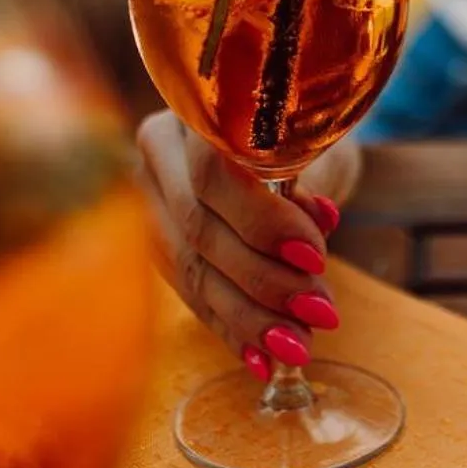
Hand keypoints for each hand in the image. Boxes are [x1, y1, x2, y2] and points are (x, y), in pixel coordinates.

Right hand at [136, 111, 360, 375]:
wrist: (283, 141)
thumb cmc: (301, 134)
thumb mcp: (311, 145)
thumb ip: (305, 182)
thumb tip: (313, 230)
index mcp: (192, 108)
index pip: (213, 173)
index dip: (262, 221)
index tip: (314, 256)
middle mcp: (156, 150)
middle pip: (199, 229)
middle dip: (264, 281)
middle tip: (320, 313)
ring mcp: (146, 200)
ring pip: (193, 269)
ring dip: (249, 317)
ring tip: (297, 346)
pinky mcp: (155, 244)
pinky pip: (190, 294)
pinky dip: (231, 329)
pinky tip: (260, 359)